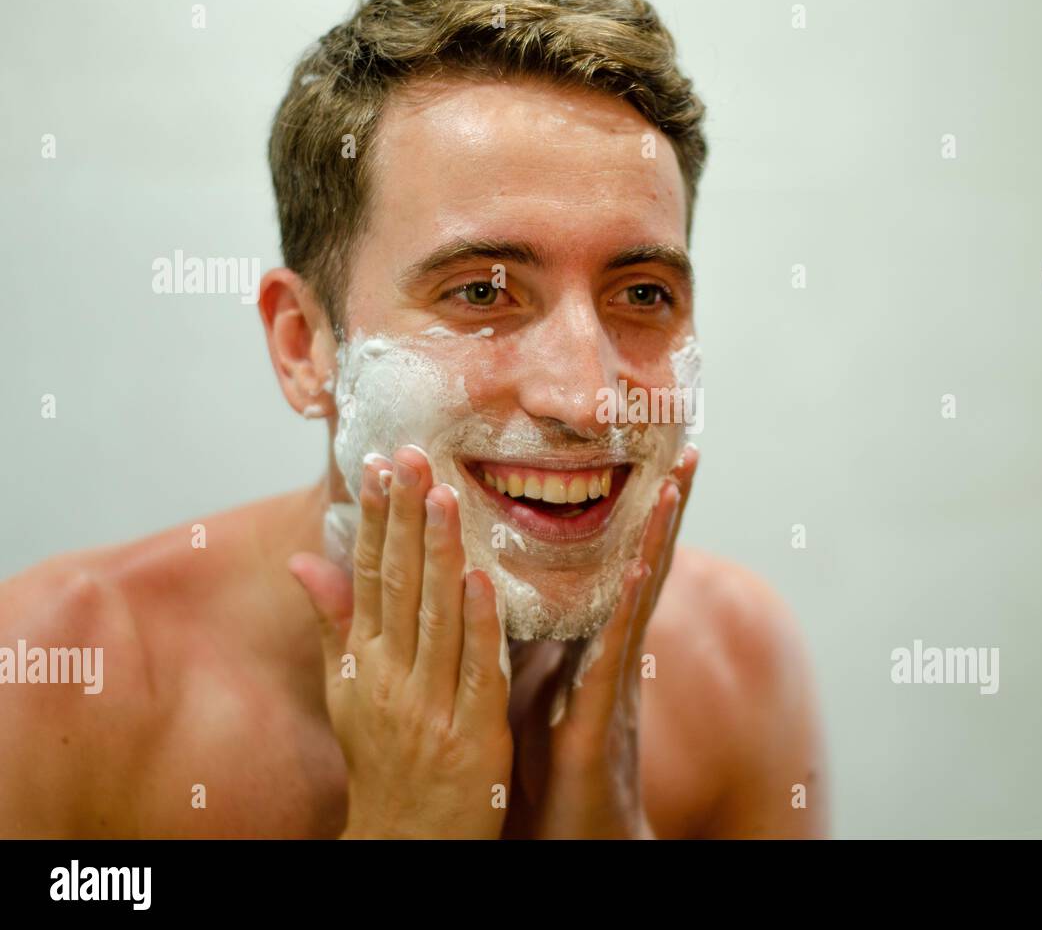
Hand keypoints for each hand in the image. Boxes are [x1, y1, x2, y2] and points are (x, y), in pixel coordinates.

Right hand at [290, 445, 512, 838]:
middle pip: (399, 585)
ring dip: (440, 554)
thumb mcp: (346, 690)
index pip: (369, 575)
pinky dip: (479, 626)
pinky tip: (482, 579)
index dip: (376, 517)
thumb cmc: (382, 757)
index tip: (381, 463)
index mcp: (364, 660)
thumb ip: (334, 620)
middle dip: (405, 517)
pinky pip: (477, 672)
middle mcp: (391, 677)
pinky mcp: (474, 733)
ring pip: (437, 618)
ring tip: (444, 496)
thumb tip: (303, 558)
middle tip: (413, 455)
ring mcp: (431, 705)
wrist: (406, 841)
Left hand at [506, 444, 698, 838]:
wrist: (566, 841)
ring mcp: (611, 680)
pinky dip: (631, 601)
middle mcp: (609, 654)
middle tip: (686, 446)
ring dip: (661, 535)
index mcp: (587, 646)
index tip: (647, 458)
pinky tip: (645, 562)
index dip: (631, 514)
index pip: (612, 566)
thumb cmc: (544, 773)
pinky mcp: (600, 712)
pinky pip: (617, 647)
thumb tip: (493, 586)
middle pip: (640, 566)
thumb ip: (522, 639)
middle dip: (664, 509)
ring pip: (639, 593)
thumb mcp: (527, 689)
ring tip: (677, 480)